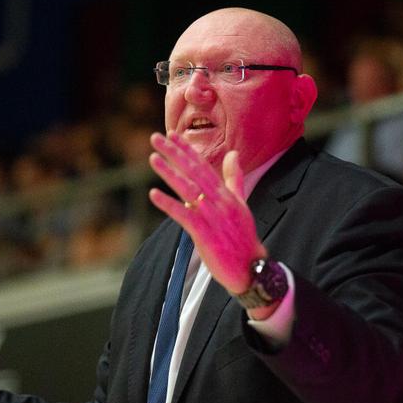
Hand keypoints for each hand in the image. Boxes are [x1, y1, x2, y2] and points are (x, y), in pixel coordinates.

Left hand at [148, 131, 267, 302]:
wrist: (250, 267)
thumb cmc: (242, 237)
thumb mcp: (240, 203)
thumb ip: (234, 178)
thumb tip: (232, 153)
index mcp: (226, 194)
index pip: (204, 165)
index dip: (187, 149)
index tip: (172, 135)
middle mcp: (219, 201)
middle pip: (194, 171)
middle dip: (174, 153)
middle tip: (156, 138)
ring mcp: (212, 216)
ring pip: (188, 189)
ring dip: (169, 173)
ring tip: (153, 158)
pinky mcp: (205, 234)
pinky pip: (184, 216)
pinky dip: (169, 204)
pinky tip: (154, 194)